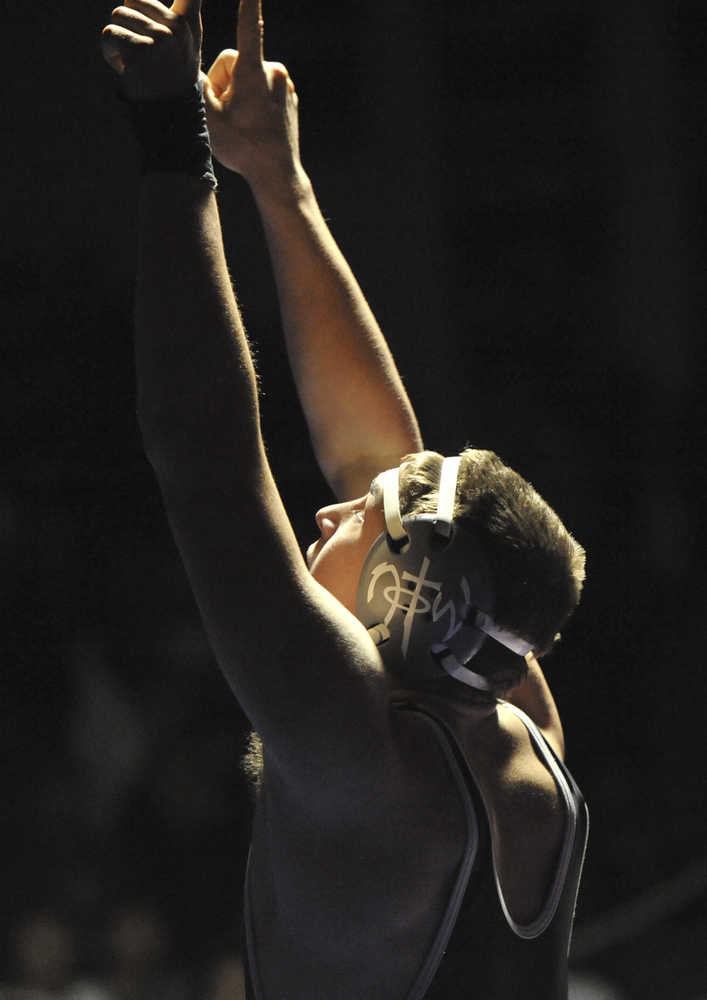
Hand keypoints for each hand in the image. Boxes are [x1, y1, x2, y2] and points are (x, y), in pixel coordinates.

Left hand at [101, 0, 201, 100]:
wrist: (169, 111)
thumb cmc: (174, 73)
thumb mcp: (188, 38)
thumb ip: (186, 7)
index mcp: (184, 21)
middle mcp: (175, 28)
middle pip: (131, 2)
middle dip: (128, 25)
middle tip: (140, 53)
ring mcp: (159, 38)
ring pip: (118, 16)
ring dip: (118, 39)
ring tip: (133, 61)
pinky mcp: (140, 50)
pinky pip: (110, 34)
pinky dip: (109, 51)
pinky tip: (124, 68)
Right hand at [202, 0, 301, 189]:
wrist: (277, 174)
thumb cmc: (243, 148)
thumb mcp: (210, 119)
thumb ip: (196, 88)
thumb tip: (190, 69)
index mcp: (253, 73)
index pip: (248, 28)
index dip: (248, 4)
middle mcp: (273, 73)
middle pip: (235, 63)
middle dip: (224, 83)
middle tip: (226, 114)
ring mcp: (285, 84)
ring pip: (249, 76)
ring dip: (239, 93)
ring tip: (242, 122)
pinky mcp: (290, 96)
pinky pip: (264, 88)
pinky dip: (255, 100)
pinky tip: (254, 123)